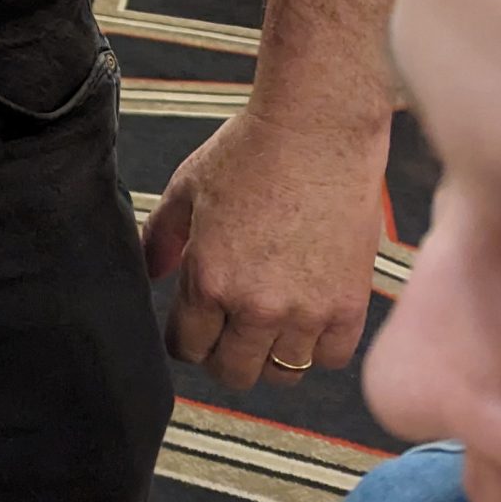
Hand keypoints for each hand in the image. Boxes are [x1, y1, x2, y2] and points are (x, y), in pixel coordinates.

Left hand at [143, 105, 388, 391]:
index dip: (186, 339)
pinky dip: (320, 345)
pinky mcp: (349, 305)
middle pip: (234, 372)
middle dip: (224, 356)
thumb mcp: (188, 187)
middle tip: (230, 332)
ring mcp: (306, 311)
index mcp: (209, 281)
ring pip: (283, 373)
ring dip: (272, 354)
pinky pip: (331, 357)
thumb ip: (162, 236)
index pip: (188, 347)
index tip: (194, 329)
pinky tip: (310, 318)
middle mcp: (255, 307)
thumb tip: (151, 271)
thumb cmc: (251, 150)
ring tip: (271, 325)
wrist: (318, 128)